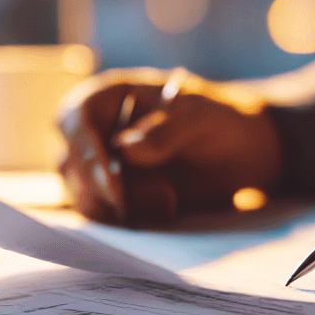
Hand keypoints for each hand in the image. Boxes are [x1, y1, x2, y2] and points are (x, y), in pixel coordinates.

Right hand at [57, 67, 282, 224]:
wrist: (244, 153)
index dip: (86, 152)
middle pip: (70, 163)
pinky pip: (104, 215)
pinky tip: (168, 209)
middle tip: (148, 198)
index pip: (76, 119)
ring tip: (169, 198)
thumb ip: (167, 130)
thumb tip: (125, 147)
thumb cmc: (221, 121)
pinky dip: (130, 219)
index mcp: (111, 96)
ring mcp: (103, 167)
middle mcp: (97, 131)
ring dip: (119, 207)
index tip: (112, 183)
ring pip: (83, 195)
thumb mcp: (203, 118)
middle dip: (104, 188)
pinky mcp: (117, 197)